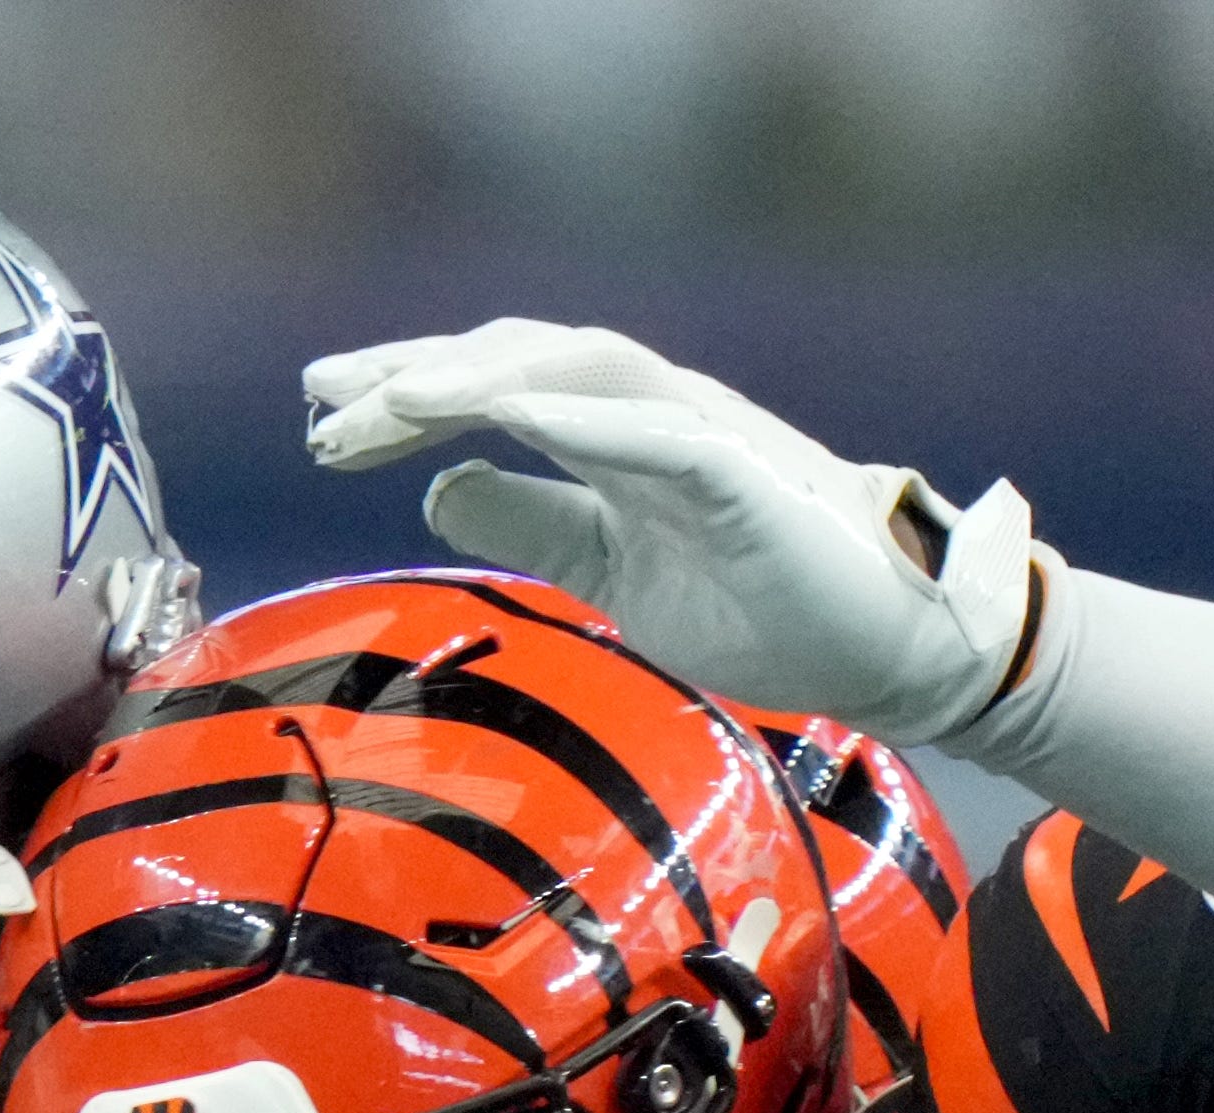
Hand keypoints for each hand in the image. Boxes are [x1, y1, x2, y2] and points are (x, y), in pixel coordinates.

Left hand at [300, 318, 1037, 744]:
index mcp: (618, 439)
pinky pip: (664, 435)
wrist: (889, 650)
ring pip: (583, 371)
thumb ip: (536, 527)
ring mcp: (707, 438)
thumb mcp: (613, 575)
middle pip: (521, 361)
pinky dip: (589, 418)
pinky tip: (513, 416)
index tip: (324, 420)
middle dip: (418, 376)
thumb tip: (439, 495)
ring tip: (396, 401)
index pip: (498, 390)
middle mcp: (655, 417)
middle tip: (323, 402)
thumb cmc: (762, 608)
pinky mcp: (753, 480)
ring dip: (484, 379)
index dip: (408, 398)